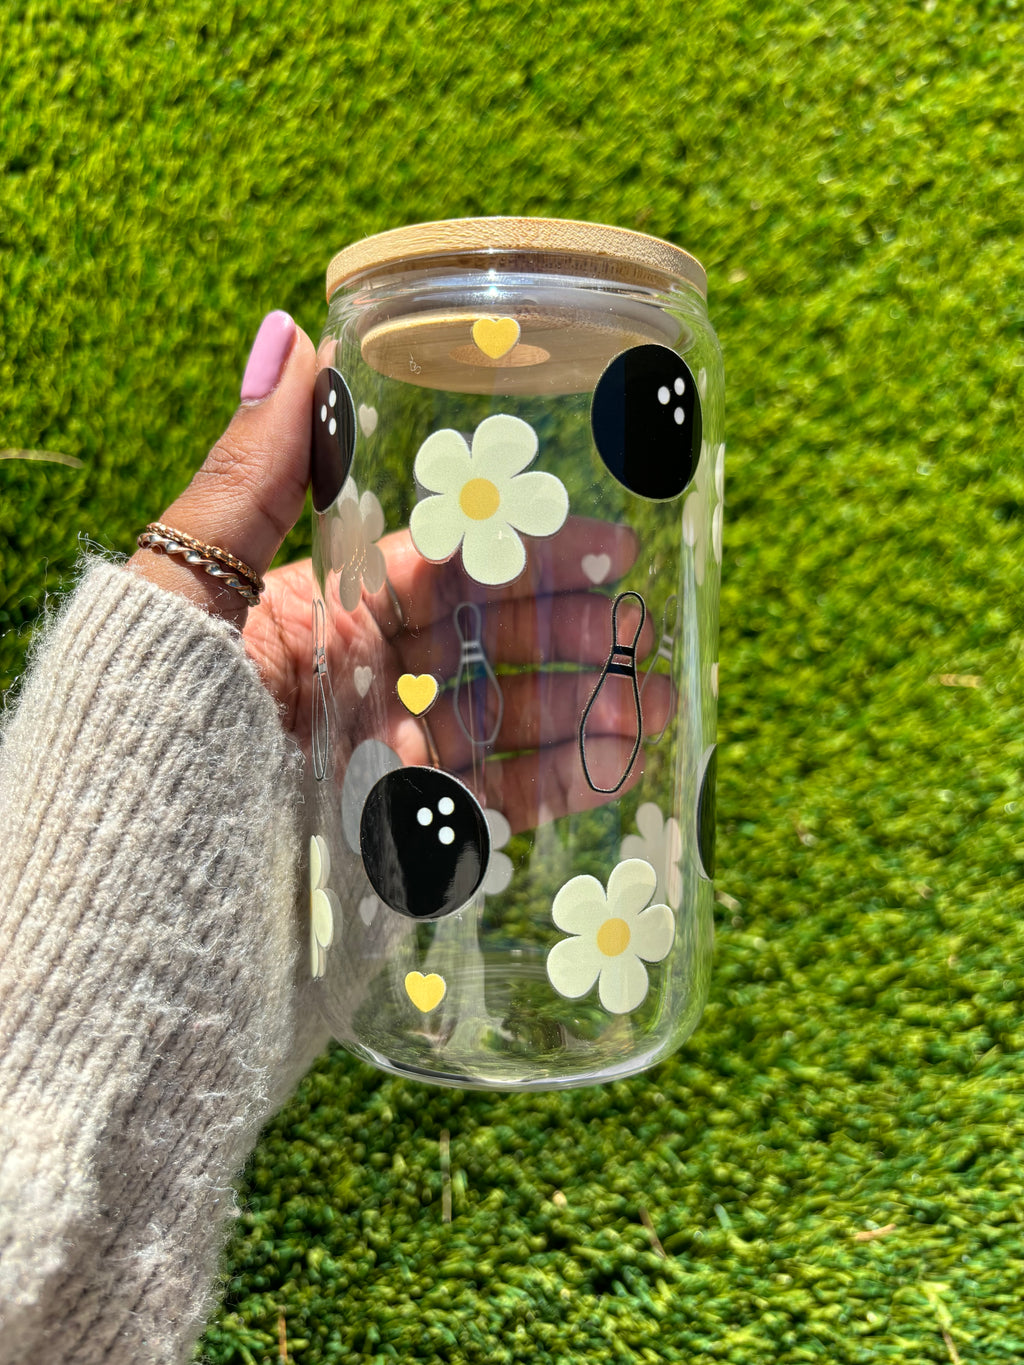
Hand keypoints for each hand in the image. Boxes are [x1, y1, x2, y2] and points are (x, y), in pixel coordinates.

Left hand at [130, 312, 669, 832]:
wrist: (127, 847)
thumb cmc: (151, 702)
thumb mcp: (196, 574)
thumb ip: (256, 472)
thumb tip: (294, 331)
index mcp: (324, 611)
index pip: (446, 567)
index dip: (527, 553)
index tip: (607, 540)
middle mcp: (360, 681)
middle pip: (489, 648)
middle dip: (573, 638)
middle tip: (646, 630)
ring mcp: (381, 757)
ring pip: (500, 727)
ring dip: (582, 715)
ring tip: (653, 708)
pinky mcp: (393, 832)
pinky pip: (483, 808)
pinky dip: (551, 790)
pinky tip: (612, 771)